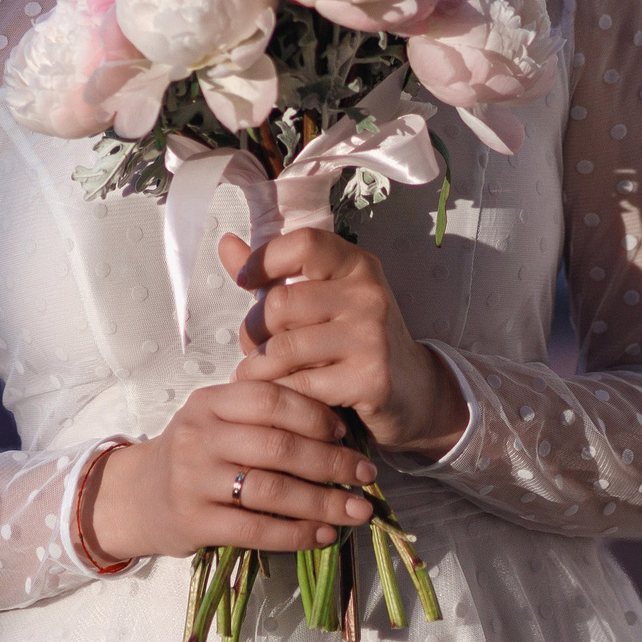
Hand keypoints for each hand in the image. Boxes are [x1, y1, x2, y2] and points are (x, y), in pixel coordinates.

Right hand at [82, 380, 381, 562]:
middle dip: (331, 463)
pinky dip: (297, 534)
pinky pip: (256, 529)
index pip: (269, 398)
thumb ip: (261, 415)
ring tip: (358, 511)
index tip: (346, 433)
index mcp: (209, 401)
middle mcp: (199, 436)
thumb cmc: (194, 453)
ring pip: (271, 490)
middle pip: (277, 447)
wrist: (137, 496)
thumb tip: (337, 427)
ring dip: (323, 502)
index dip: (314, 414)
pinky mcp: (195, 522)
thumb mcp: (216, 419)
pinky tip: (324, 535)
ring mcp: (194, 480)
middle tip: (367, 474)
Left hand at [221, 228, 469, 458]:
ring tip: (258, 375)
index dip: (264, 260)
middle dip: (253, 331)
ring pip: (284, 348)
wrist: (416, 394)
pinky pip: (301, 385)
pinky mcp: (372, 379)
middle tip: (252, 348)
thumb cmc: (355, 342)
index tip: (247, 282)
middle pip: (281, 303)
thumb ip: (273, 273)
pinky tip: (284, 398)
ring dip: (259, 368)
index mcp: (356, 265)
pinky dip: (281, 394)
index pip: (303, 244)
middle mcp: (368, 294)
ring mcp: (372, 336)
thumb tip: (226, 243)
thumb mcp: (323, 300)